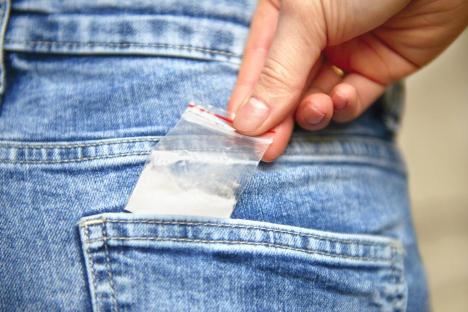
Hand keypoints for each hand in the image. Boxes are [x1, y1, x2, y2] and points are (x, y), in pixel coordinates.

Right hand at [228, 0, 467, 160]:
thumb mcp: (306, 18)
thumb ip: (278, 72)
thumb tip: (248, 120)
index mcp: (282, 16)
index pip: (256, 66)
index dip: (248, 102)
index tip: (241, 135)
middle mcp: (309, 38)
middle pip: (284, 90)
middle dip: (278, 119)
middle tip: (269, 148)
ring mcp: (342, 55)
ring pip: (315, 99)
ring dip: (313, 111)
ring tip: (315, 109)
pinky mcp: (375, 70)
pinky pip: (351, 100)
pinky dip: (345, 106)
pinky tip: (342, 98)